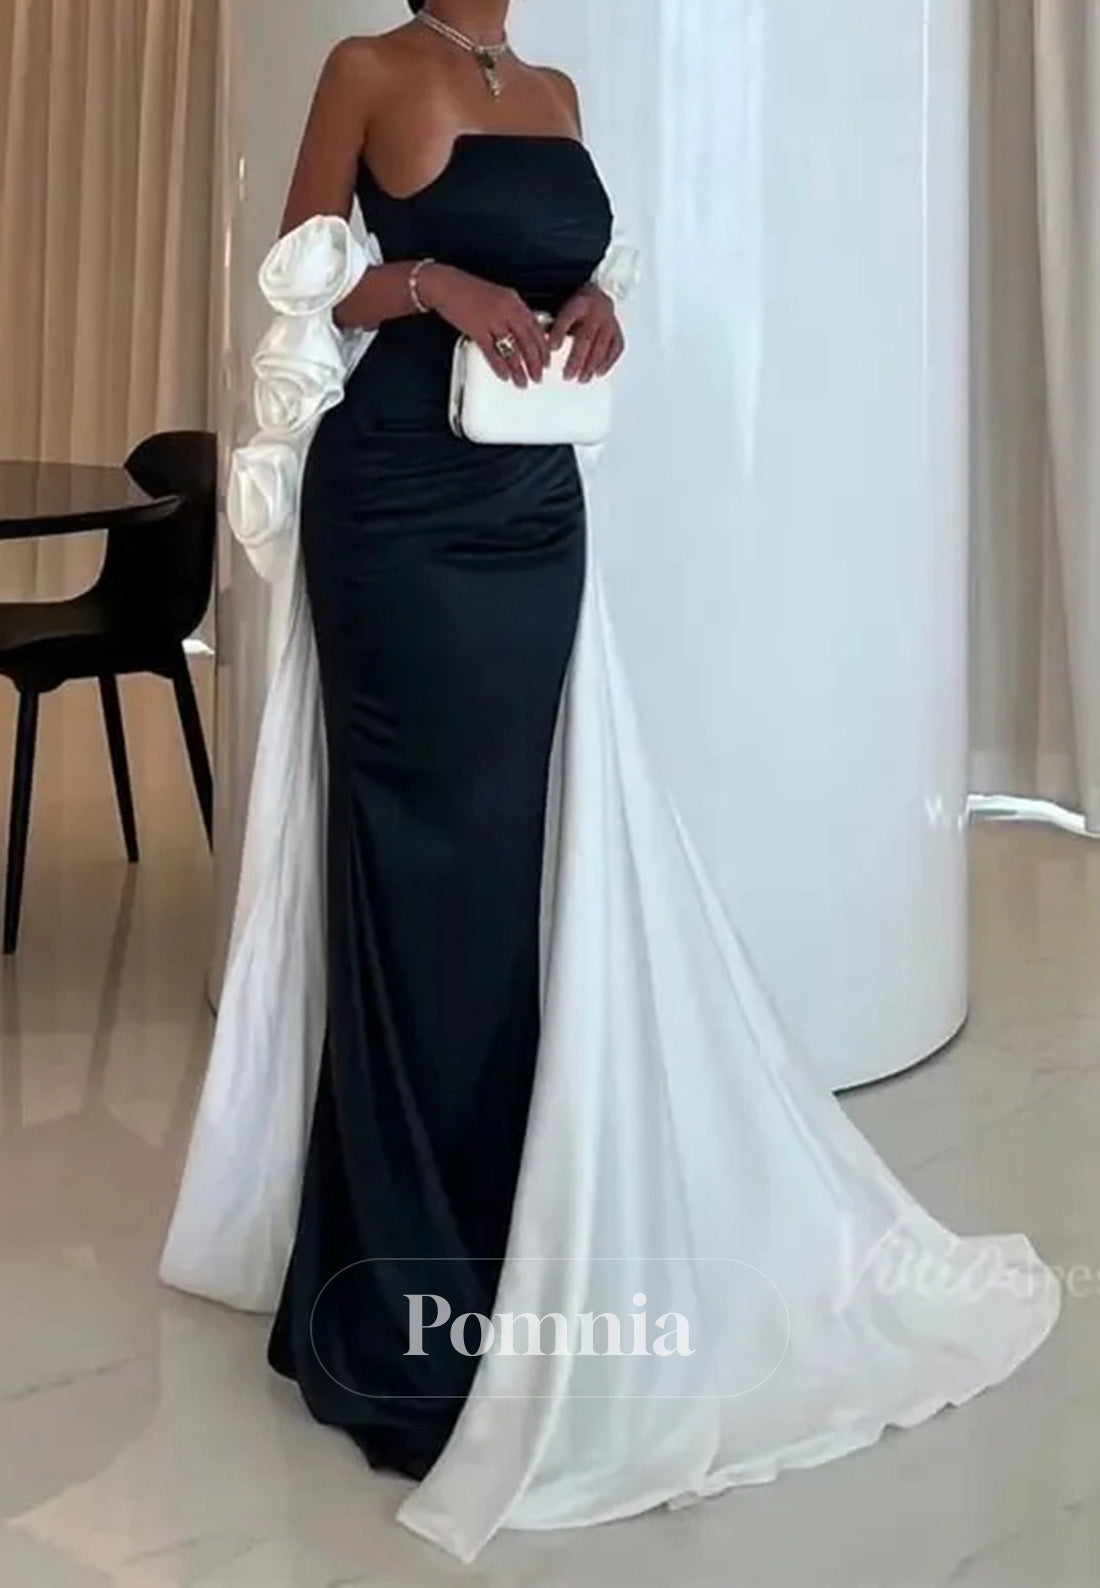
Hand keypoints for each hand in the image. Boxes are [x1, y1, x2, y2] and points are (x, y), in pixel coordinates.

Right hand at [418, 264, 548, 386]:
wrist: (446, 285)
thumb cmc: (469, 290)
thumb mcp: (498, 296)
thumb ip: (512, 313)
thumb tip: (524, 333)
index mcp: (514, 301)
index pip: (535, 327)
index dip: (543, 347)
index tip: (546, 359)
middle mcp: (506, 310)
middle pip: (526, 341)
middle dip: (534, 362)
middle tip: (538, 376)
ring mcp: (492, 320)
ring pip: (511, 350)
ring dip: (518, 369)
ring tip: (523, 381)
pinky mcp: (476, 330)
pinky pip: (492, 353)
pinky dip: (499, 366)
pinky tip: (505, 375)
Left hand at [550, 285, 624, 381]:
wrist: (599, 296)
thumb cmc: (576, 308)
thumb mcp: (562, 308)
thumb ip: (551, 323)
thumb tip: (540, 344)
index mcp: (579, 302)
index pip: (568, 317)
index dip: (560, 332)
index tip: (552, 348)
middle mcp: (596, 311)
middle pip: (586, 337)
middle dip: (576, 359)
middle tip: (567, 375)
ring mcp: (609, 322)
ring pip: (601, 345)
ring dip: (591, 365)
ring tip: (582, 379)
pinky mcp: (617, 332)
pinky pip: (616, 348)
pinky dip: (607, 362)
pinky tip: (598, 372)